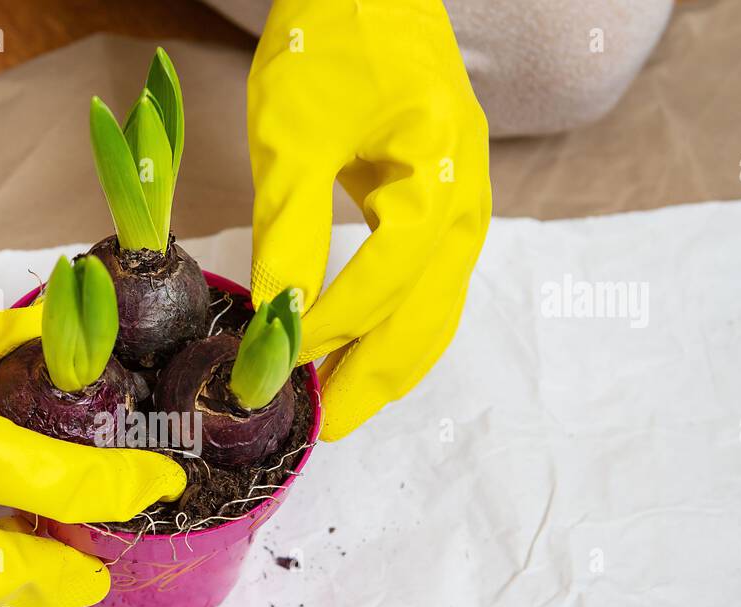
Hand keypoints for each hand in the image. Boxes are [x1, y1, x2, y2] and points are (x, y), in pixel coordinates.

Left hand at [248, 0, 491, 439]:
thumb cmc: (330, 44)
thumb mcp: (293, 134)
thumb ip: (287, 227)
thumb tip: (273, 315)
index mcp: (439, 174)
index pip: (392, 276)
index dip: (335, 327)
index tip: (281, 363)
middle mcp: (466, 202)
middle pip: (430, 315)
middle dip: (373, 377)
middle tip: (321, 427)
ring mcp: (463, 209)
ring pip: (436, 312)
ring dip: (387, 364)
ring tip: (336, 406)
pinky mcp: (443, 212)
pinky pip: (429, 290)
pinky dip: (395, 330)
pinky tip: (355, 355)